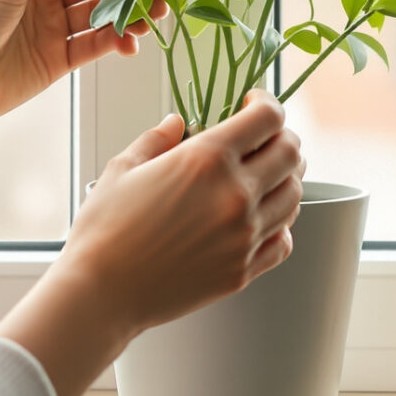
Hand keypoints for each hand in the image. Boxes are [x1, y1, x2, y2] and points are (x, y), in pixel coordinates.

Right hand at [0, 92, 304, 395]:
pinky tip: (260, 218)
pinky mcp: (243, 270)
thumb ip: (156, 139)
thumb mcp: (124, 168)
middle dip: (283, 138)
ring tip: (263, 177)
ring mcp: (244, 236)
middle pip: (292, 154)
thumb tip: (177, 123)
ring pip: (294, 196)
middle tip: (265, 139)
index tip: (254, 103)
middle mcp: (236, 194)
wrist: (101, 292)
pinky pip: (284, 241)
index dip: (267, 102)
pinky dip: (280, 224)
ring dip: (285, 180)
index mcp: (207, 159)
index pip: (268, 117)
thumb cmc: (104, 230)